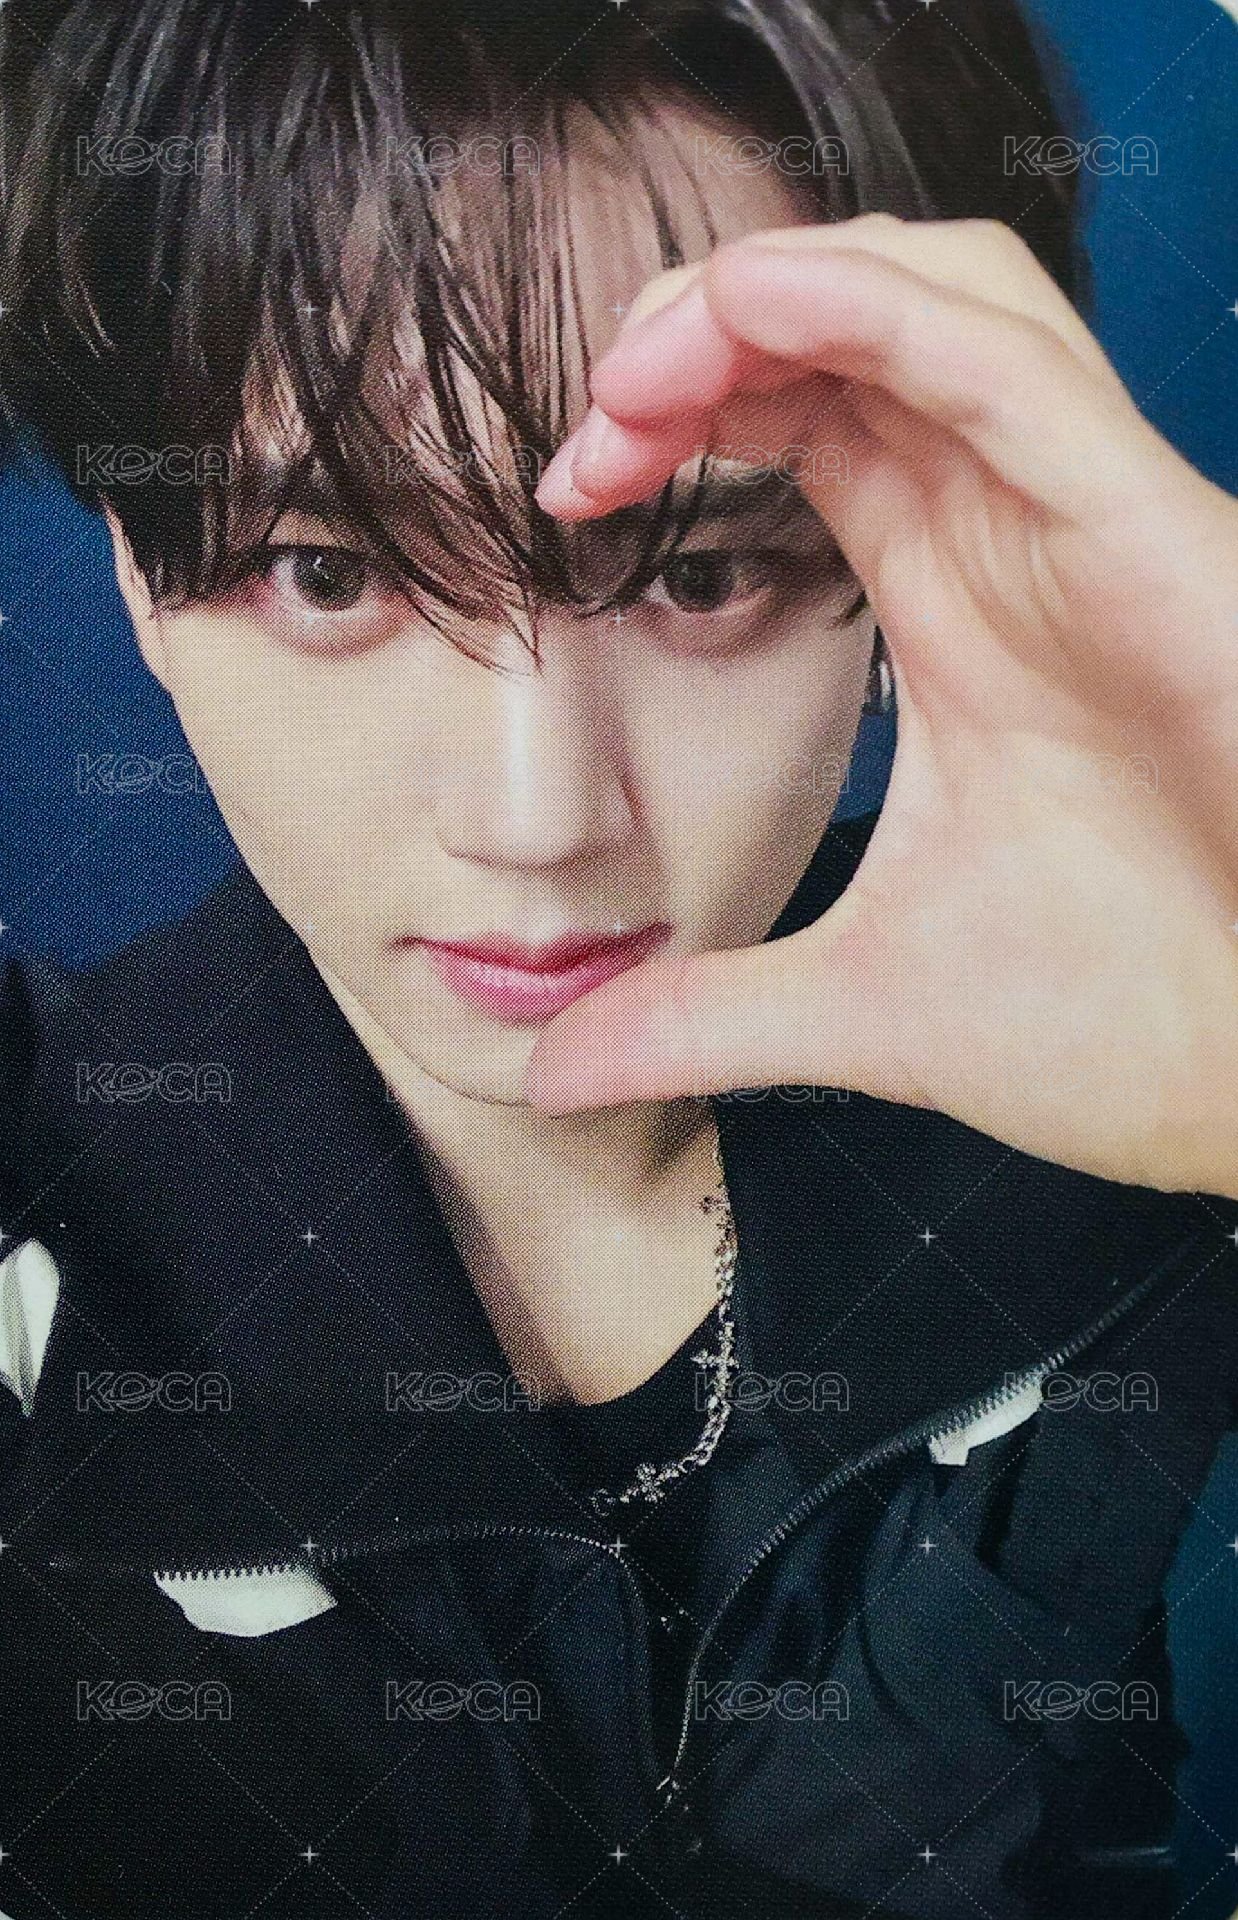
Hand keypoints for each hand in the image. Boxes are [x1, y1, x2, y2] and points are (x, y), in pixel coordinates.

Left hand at [523, 215, 1237, 1199]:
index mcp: (951, 601)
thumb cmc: (1124, 1020)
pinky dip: (880, 311)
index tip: (567, 491)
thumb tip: (552, 1073)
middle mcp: (1014, 534)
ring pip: (937, 294)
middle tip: (593, 414)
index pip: (804, 419)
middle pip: (852, 323)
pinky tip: (749, 312)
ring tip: (644, 366)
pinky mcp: (1151, 536)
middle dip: (699, 326)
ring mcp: (1084, 523)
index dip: (677, 407)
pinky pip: (1014, 369)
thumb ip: (697, 1017)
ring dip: (770, 290)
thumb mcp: (859, 1004)